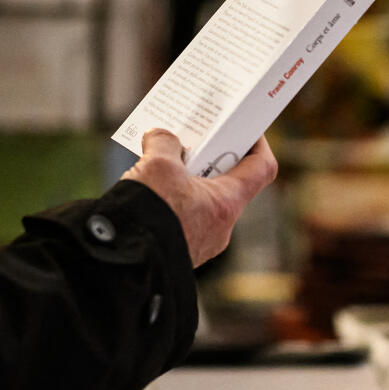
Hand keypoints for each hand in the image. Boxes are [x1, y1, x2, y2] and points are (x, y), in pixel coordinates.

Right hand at [122, 129, 277, 267]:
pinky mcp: (184, 250)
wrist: (126, 261)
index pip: (262, 168)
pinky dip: (175, 201)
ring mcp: (204, 242)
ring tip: (163, 165)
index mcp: (227, 202)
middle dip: (211, 158)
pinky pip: (187, 218)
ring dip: (189, 181)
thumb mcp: (157, 164)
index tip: (243, 128)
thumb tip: (160, 138)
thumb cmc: (149, 214)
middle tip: (193, 141)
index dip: (258, 144)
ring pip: (204, 202)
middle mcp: (222, 225)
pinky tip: (151, 191)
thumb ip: (163, 142)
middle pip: (229, 183)